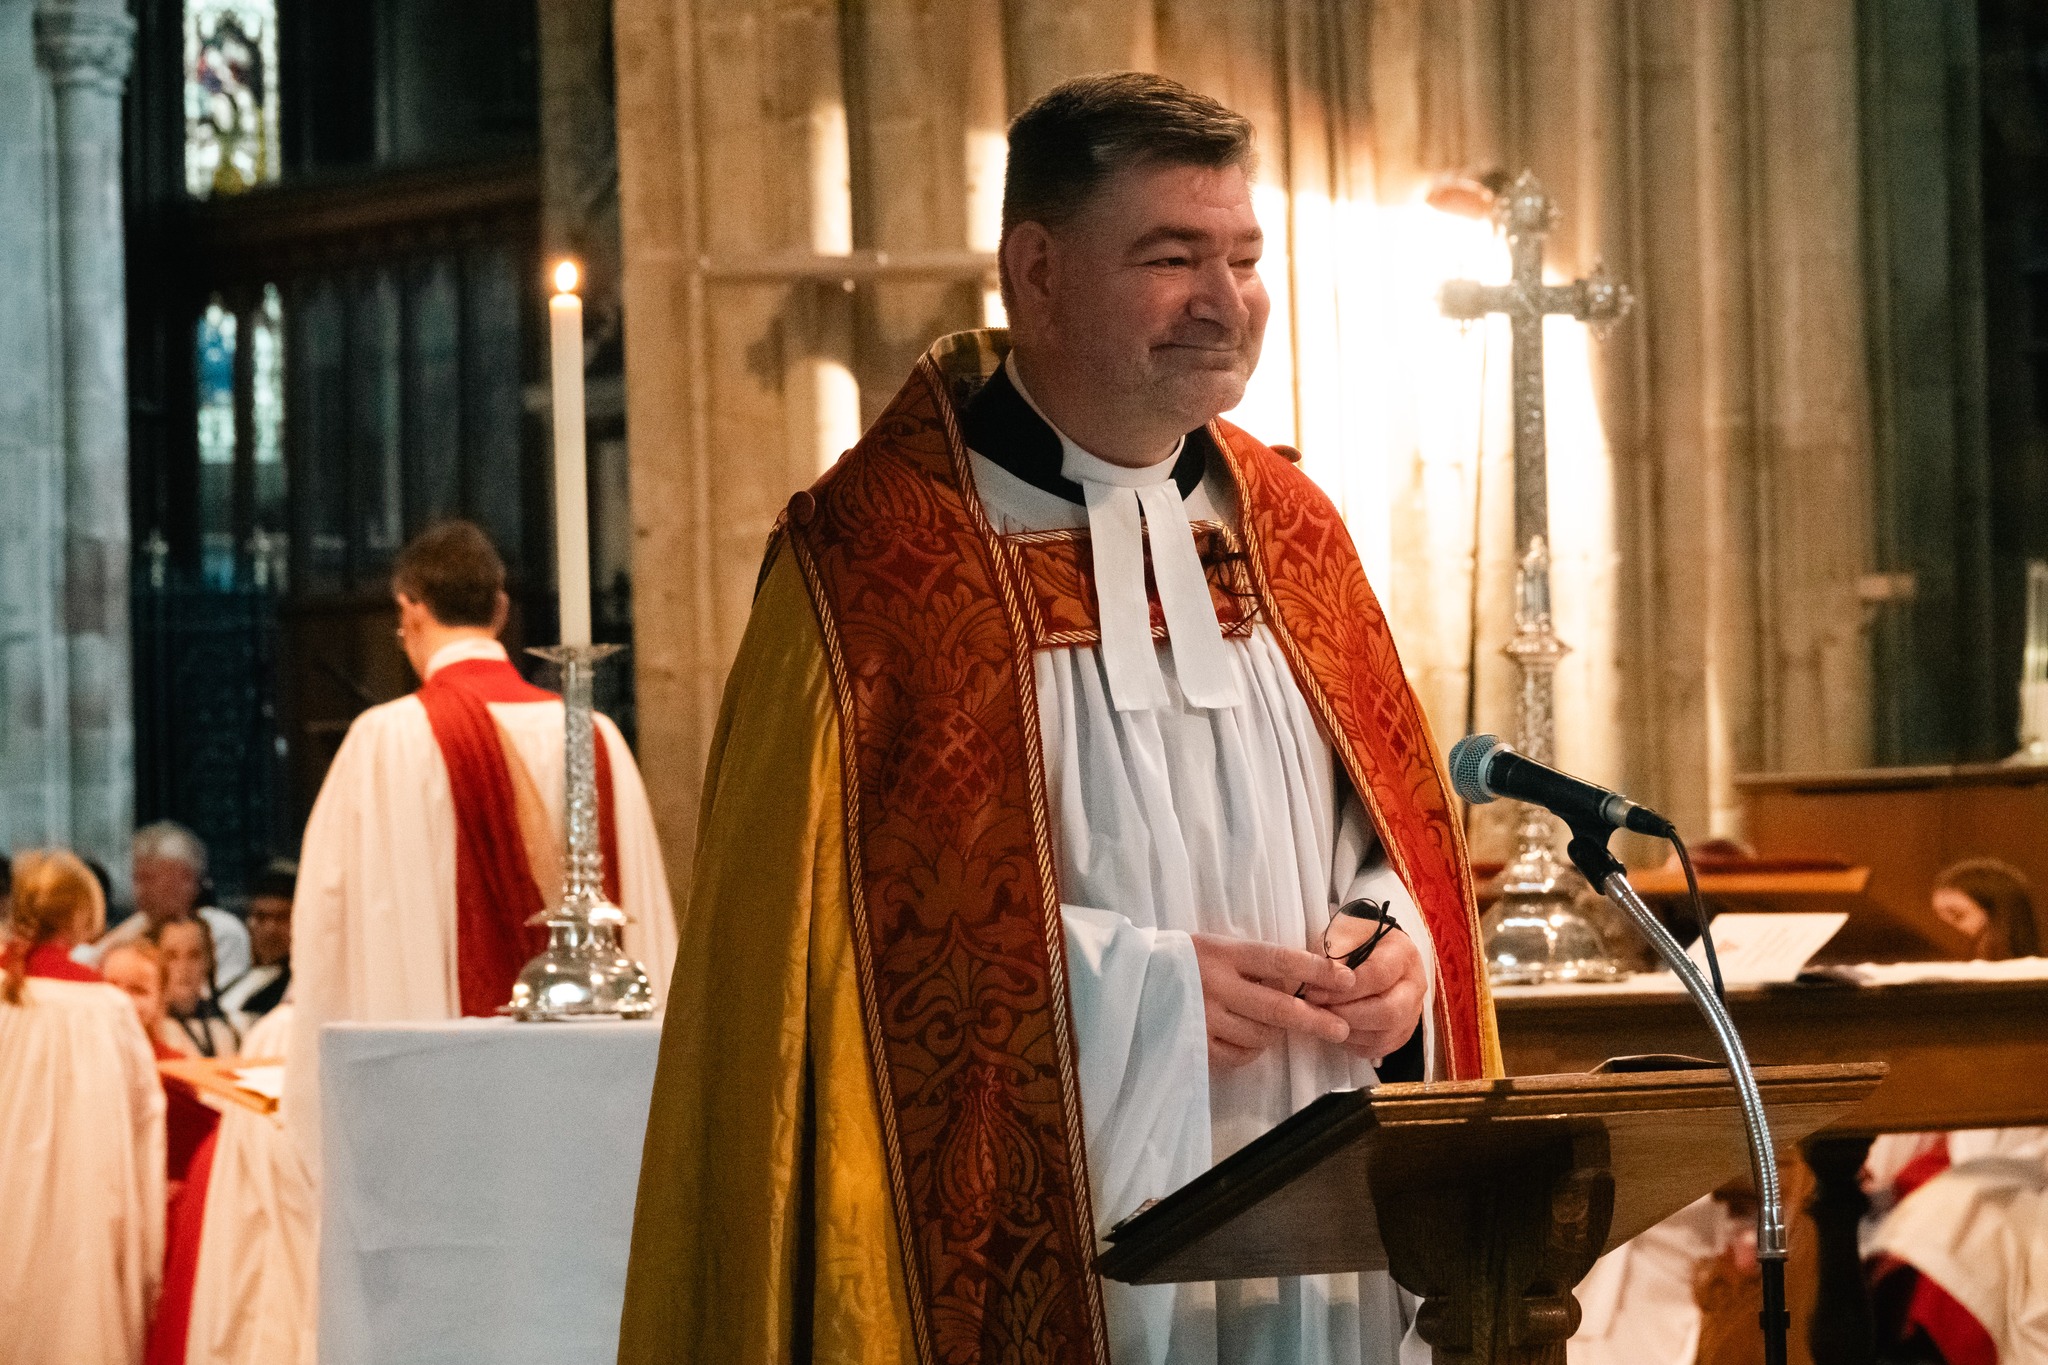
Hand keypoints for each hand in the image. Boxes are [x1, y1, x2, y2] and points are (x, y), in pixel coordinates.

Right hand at [1190, 933, 1354, 1069]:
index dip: (1315, 970)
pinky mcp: (1193, 1044)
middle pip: (1277, 1007)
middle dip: (1315, 1020)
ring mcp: (1203, 1018)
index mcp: (1223, 953)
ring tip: (1268, 1023)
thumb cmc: (1184, 961)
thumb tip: (1303, 982)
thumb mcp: (1216, 947)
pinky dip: (1251, 1050)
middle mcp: (1215, 985)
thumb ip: (1253, 964)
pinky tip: (1245, 1037)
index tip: (1345, 978)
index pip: (1279, 960)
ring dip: (1274, 1033)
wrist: (1131, 980)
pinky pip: (1239, 1056)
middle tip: (1341, 1029)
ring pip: (1261, 1036)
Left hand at [1299, 928, 1425, 1060]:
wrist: (1371, 945)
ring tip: (1324, 1021)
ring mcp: (1413, 1010)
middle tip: (1320, 1011)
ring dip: (1349, 1033)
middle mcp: (1415, 984)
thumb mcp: (1340, 934)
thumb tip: (1321, 987)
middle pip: (1389, 1012)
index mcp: (1402, 954)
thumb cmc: (1354, 938)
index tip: (1315, 993)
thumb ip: (1331, 957)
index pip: (1378, 976)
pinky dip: (1356, 1045)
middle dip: (1348, 1016)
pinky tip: (1337, 1031)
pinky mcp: (1403, 1030)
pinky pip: (1382, 1047)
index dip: (1345, 990)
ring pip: (1386, 1034)